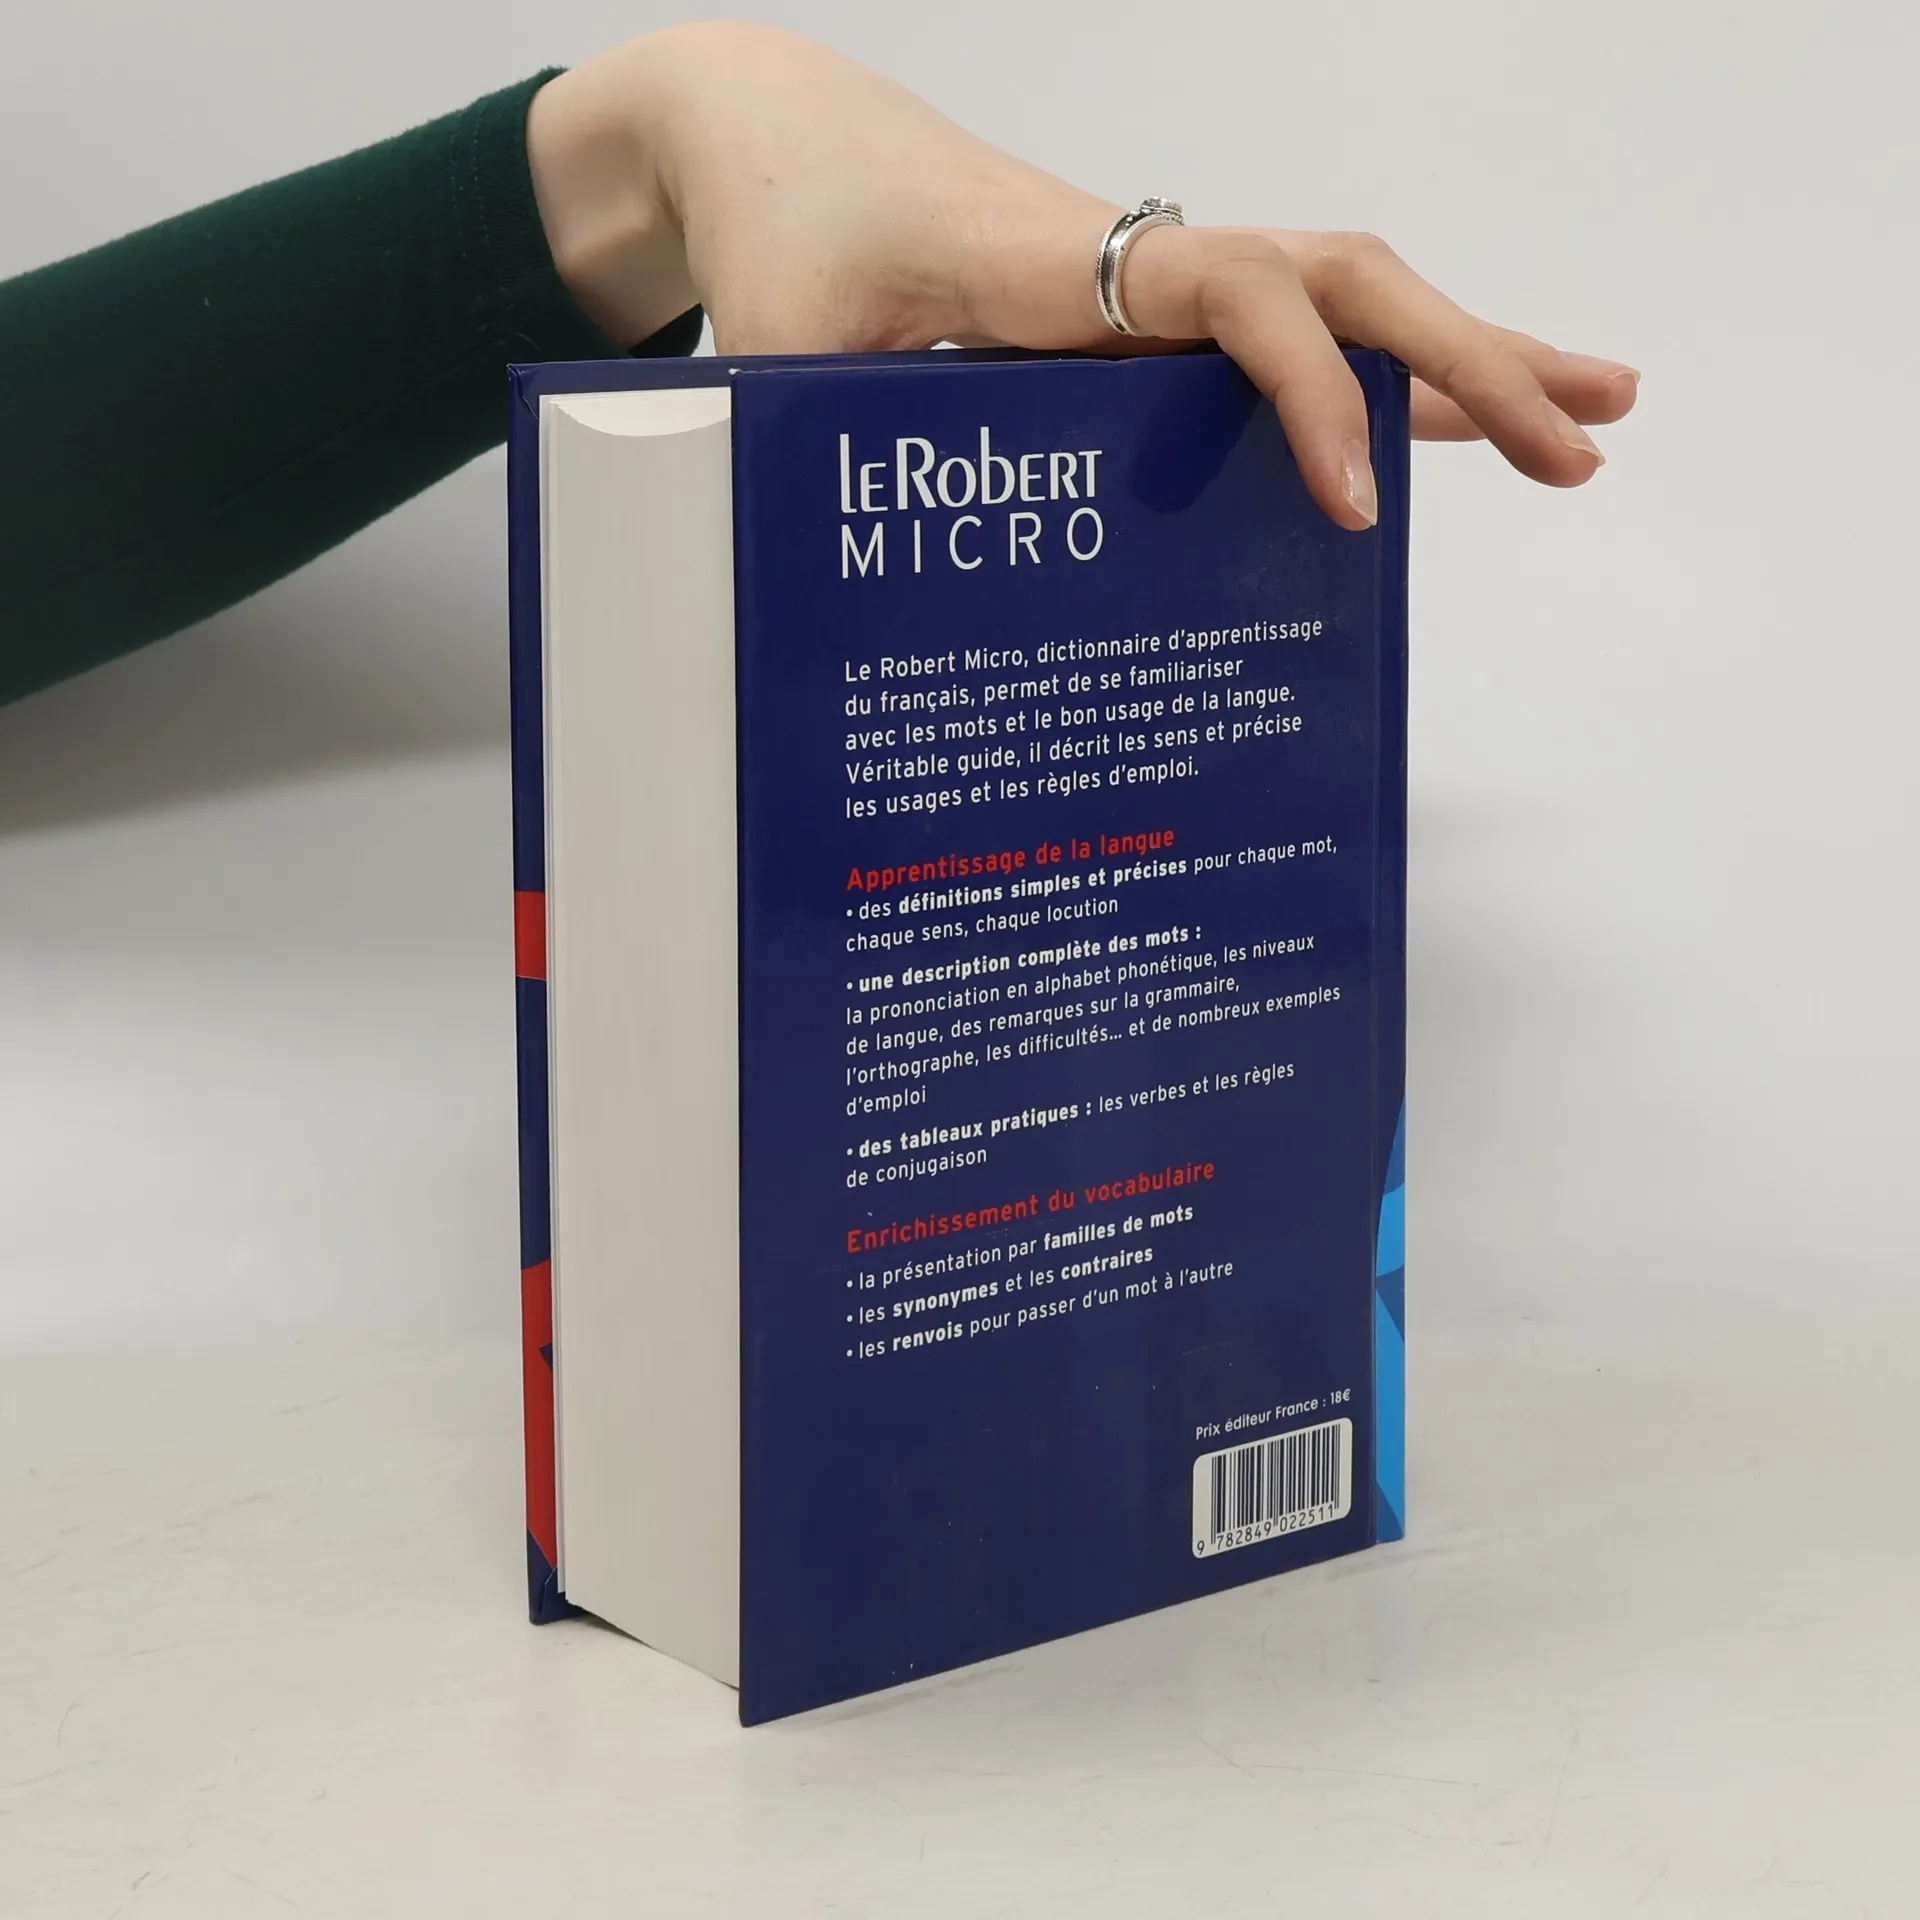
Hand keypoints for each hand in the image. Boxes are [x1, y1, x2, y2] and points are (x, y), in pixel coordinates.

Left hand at [527, 23, 1636, 530]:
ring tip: (1585, 427)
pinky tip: (1439, 433)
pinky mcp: (1146, 319)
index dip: (1309, 392)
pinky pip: (1286, 341)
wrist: (779, 138)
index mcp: (1062, 265)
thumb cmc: (779, 235)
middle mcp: (1137, 266)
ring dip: (1463, 363)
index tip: (1353, 507)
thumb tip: (825, 603)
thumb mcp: (773, 354)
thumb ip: (807, 452)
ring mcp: (1154, 290)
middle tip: (1581, 445)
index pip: (1233, 298)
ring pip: (1342, 303)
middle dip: (1467, 362)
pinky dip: (1374, 386)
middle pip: (1343, 280)